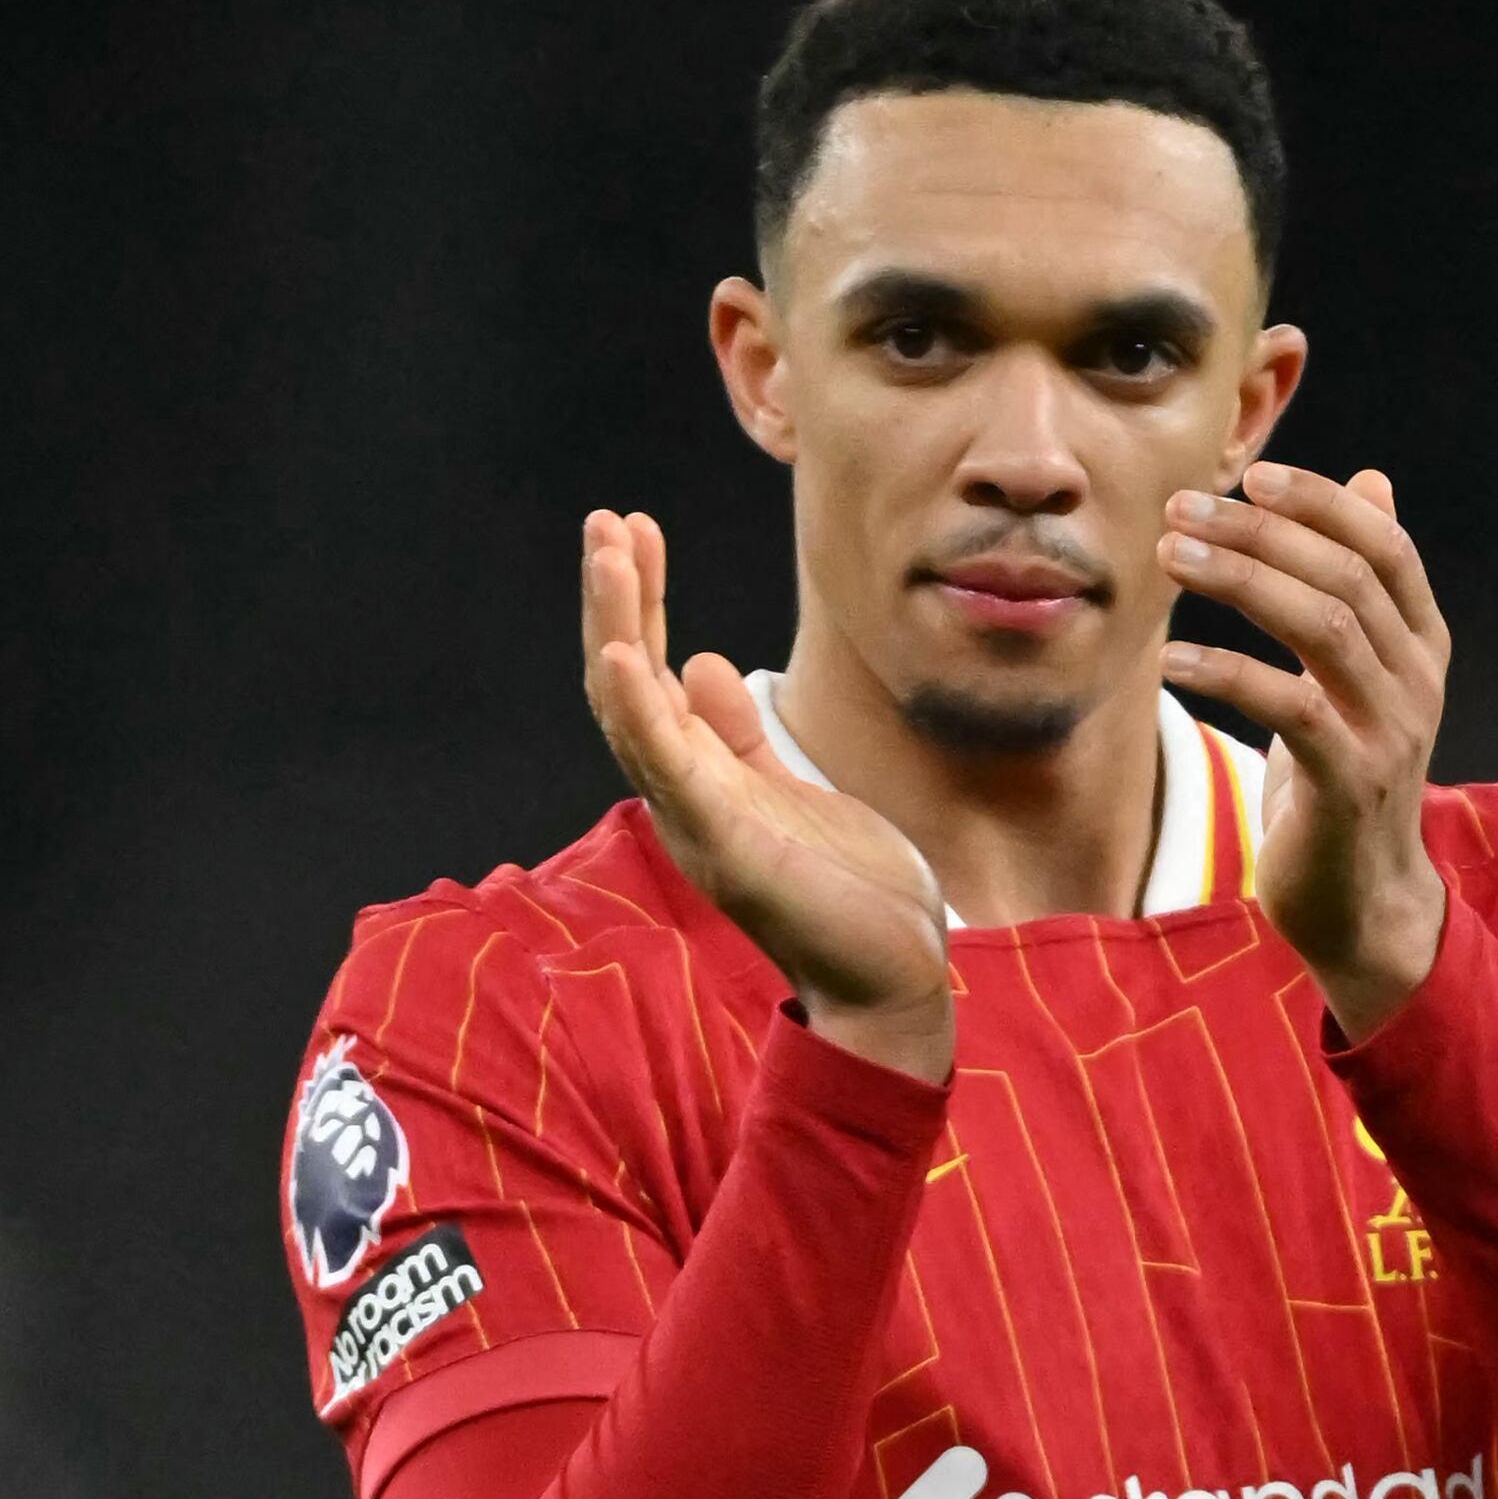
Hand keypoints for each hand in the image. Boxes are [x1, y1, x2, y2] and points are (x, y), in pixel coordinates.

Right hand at [579, 510, 954, 1081]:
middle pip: (628, 685)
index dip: (643, 603)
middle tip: (604, 521)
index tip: (636, 530)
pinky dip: (638, 708)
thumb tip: (701, 664)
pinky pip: (667, 767)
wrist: (893, 977)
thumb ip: (741, 736)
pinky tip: (621, 652)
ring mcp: (699, 821)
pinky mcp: (726, 844)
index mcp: (703, 780)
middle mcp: (686, 797)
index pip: (654, 676)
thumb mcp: (794, 790)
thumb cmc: (849, 893)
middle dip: (616, 600)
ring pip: (634, 712)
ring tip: (608, 555)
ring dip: (616, 628)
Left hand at [1155, 463, 1450, 1041]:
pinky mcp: (1349, 783)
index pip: (1386, 548)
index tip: (1253, 475)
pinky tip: (1170, 658)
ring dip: (1238, 581)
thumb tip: (1372, 481)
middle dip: (1260, 533)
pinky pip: (1289, 706)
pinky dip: (1226, 673)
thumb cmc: (1344, 780)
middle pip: (1346, 575)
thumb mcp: (1358, 678)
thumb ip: (1363, 588)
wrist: (1365, 905)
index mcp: (1422, 646)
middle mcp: (1416, 681)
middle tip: (1180, 509)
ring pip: (1324, 625)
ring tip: (1167, 558)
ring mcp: (1389, 731)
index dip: (1323, 504)